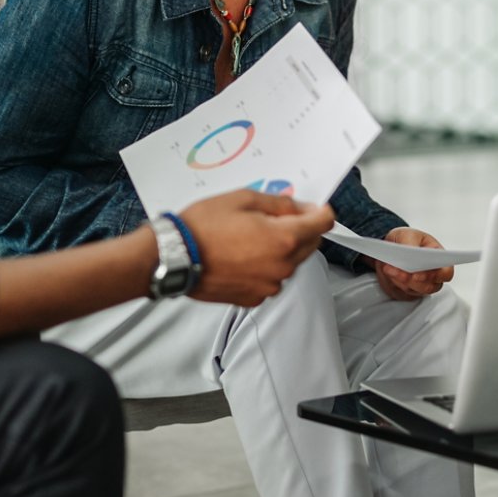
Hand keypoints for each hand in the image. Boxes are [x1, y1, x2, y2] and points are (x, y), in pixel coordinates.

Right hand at [182, 190, 333, 306]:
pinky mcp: (254, 297)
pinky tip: (244, 255)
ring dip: (282, 249)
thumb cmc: (202, 228)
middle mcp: (282, 266)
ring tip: (251, 237)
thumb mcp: (244, 199)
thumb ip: (279, 203)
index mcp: (283, 239)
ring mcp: (269, 285)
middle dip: (301, 229)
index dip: (320, 212)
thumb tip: (299, 207)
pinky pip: (272, 278)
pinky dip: (266, 267)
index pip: (322, 224)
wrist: (175, 257)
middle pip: (310, 244)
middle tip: (276, 218)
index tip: (315, 208)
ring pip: (291, 263)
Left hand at [372, 228, 453, 300]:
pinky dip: (395, 282)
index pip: (446, 273)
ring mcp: (422, 284)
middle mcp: (433, 274)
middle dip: (412, 280)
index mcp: (439, 258)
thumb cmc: (405, 239)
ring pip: (415, 290)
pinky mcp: (409, 290)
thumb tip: (412, 253)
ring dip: (401, 280)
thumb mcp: (407, 234)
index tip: (417, 274)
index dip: (434, 276)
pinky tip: (388, 272)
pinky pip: (404, 292)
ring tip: (388, 268)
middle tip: (400, 272)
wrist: (390, 248)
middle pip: (430, 286)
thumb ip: (411, 243)